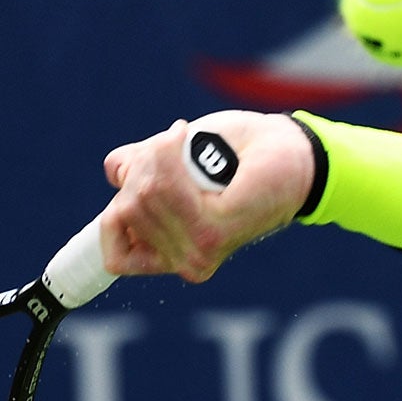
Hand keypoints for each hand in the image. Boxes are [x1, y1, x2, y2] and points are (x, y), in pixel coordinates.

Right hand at [98, 111, 314, 281]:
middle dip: (140, 169)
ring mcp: (198, 252)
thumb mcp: (172, 160)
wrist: (288, 147)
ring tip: (183, 139)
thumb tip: (116, 173)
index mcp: (173, 256)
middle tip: (175, 144)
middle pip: (121, 213)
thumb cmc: (234, 152)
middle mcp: (184, 263)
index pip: (112, 255)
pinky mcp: (212, 234)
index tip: (133, 178)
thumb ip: (138, 170)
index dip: (115, 215)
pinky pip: (159, 189)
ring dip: (155, 155)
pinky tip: (186, 137)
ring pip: (138, 197)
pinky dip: (166, 154)